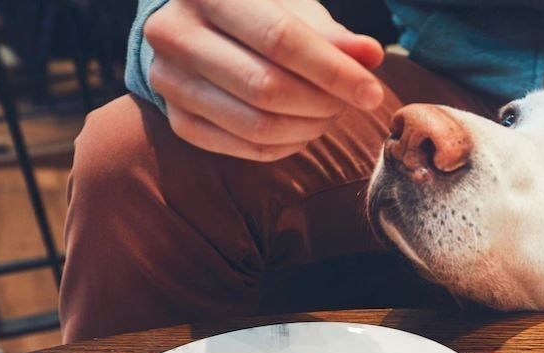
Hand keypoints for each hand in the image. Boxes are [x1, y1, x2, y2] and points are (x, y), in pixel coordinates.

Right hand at [145, 0, 384, 160]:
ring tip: (330, 115)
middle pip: (266, 88)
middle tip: (349, 104)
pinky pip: (245, 148)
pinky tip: (304, 130)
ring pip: (256, 125)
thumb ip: (330, 34)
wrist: (192, 27)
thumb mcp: (291, 9)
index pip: (280, 40)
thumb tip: (371, 55)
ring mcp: (170, 81)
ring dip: (307, 129)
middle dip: (322, 103)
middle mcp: (175, 34)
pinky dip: (286, 146)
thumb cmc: (255, 12)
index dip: (332, 71)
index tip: (372, 93)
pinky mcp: (178, 120)